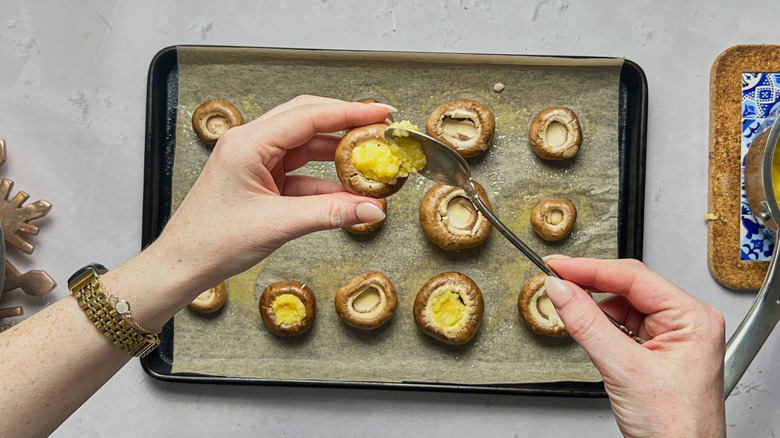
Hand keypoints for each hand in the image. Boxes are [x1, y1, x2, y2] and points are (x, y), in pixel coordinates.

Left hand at [150, 95, 389, 291]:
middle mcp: (250, 144)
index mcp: (248, 143)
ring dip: (337, 156)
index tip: (380, 114)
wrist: (184, 265)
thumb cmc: (213, 241)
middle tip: (380, 131)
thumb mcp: (279, 225)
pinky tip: (347, 194)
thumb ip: (330, 214)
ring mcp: (255, 161)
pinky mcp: (260, 180)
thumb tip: (372, 209)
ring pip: (305, 147)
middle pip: (307, 121)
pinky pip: (300, 173)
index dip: (348, 113)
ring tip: (369, 162)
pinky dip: (324, 183)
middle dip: (345, 125)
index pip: (307, 116)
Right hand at [543, 257, 725, 437]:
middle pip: (627, 287)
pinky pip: (621, 326)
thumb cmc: (676, 428)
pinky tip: (588, 331)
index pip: (633, 277)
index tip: (558, 266)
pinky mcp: (655, 351)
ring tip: (570, 312)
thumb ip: (588, 325)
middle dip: (590, 286)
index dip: (590, 268)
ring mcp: (670, 337)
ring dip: (594, 309)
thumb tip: (562, 291)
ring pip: (621, 306)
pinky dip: (600, 326)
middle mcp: (686, 322)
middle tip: (556, 282)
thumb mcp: (624, 370)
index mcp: (693, 318)